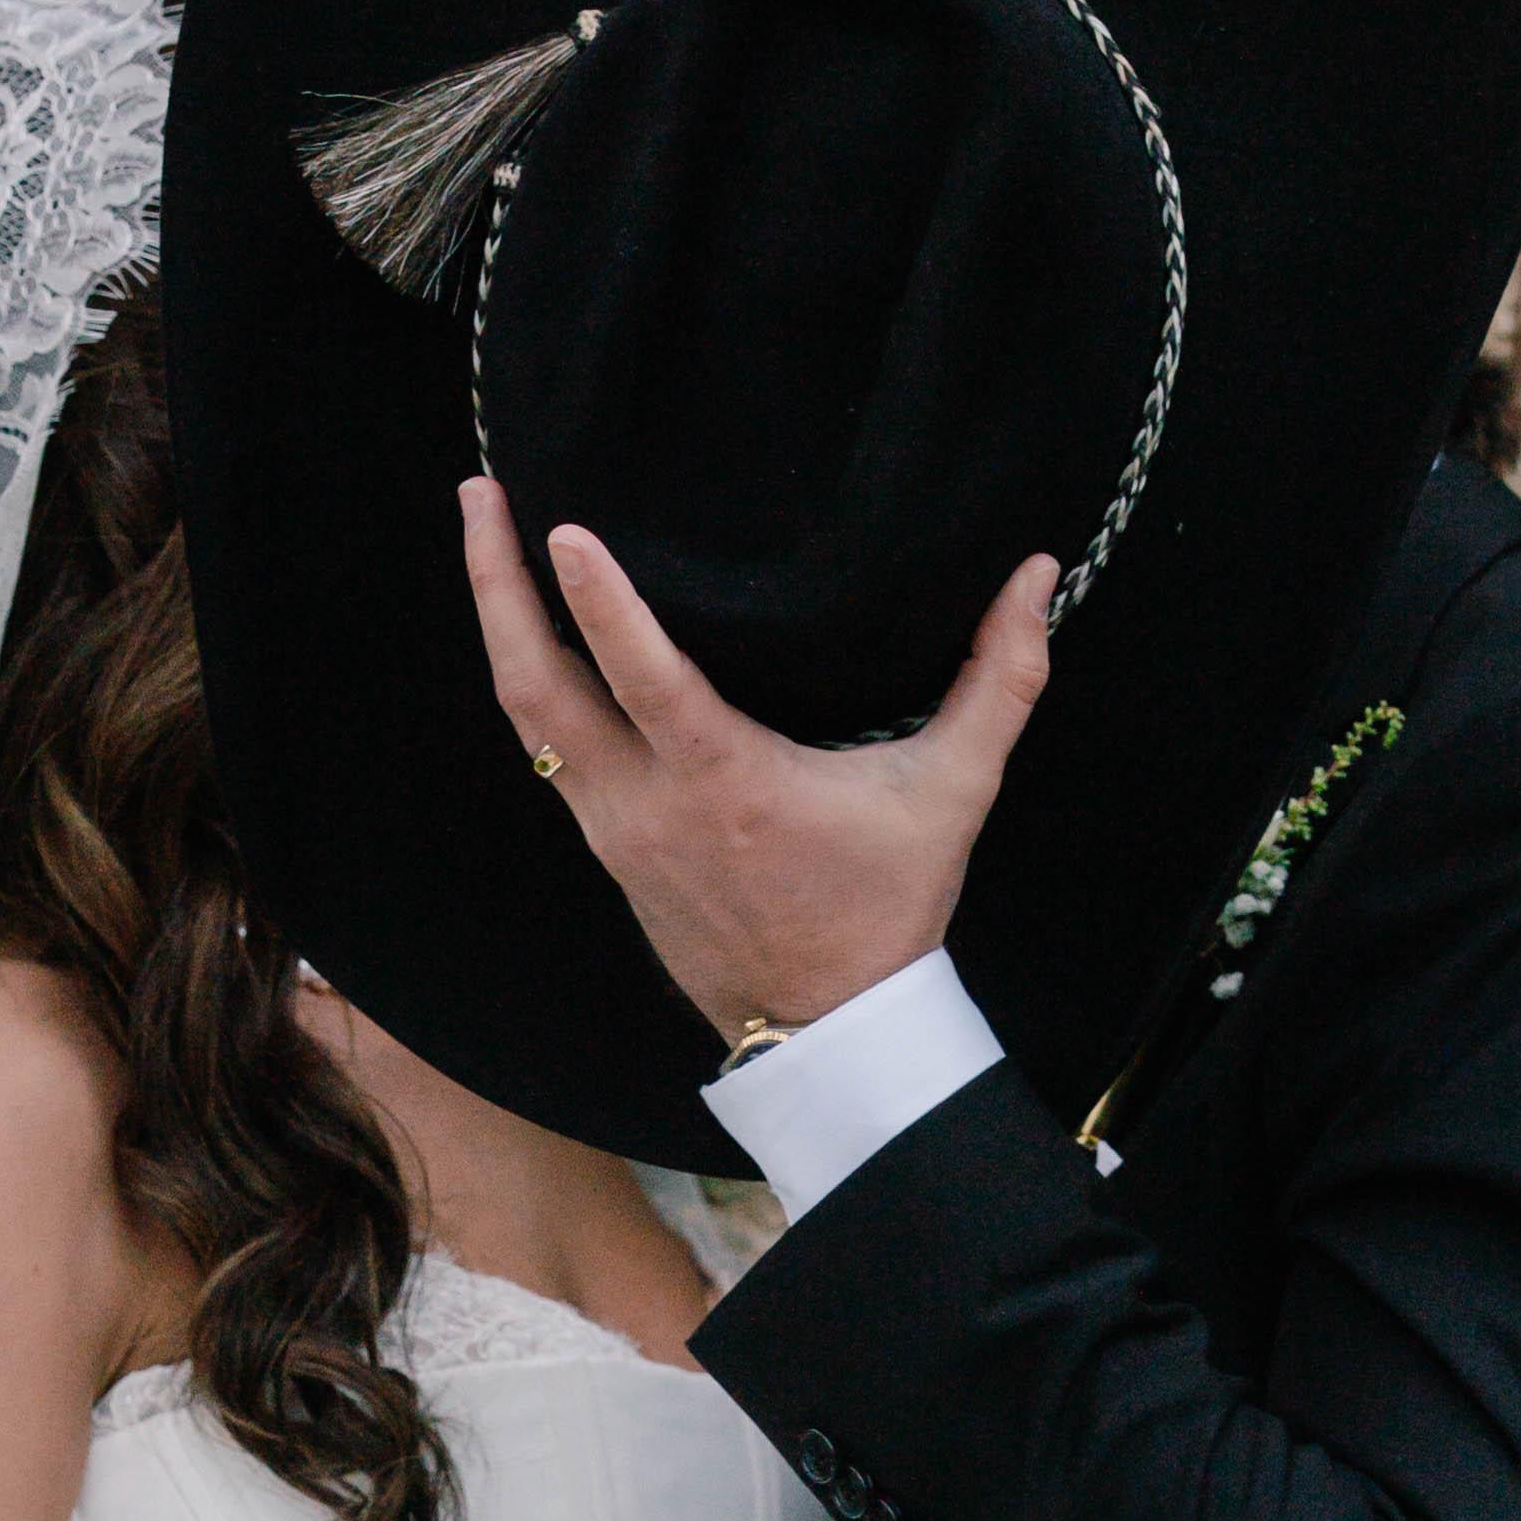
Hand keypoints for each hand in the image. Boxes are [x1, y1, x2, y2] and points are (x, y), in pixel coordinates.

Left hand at [464, 482, 1054, 1044]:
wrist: (827, 1027)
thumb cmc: (886, 906)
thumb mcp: (953, 792)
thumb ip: (1000, 679)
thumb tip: (1037, 577)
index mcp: (725, 783)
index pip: (642, 677)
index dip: (598, 601)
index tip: (561, 527)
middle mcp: (649, 804)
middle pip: (535, 687)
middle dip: (498, 584)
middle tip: (483, 494)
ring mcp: (614, 828)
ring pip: (524, 718)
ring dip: (499, 623)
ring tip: (488, 535)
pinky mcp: (605, 843)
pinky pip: (544, 749)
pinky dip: (528, 680)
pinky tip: (526, 626)